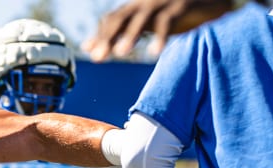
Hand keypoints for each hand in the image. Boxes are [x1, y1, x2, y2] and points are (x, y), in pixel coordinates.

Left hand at [83, 0, 237, 61]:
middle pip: (122, 18)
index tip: (90, 53)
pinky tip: (154, 53)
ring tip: (121, 53)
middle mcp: (147, 2)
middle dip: (108, 37)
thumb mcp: (149, 22)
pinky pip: (168, 21)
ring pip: (143, 17)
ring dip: (131, 35)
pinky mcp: (182, 5)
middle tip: (98, 58)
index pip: (113, 20)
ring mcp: (164, 2)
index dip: (101, 35)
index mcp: (138, 6)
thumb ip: (124, 32)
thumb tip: (90, 47)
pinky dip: (160, 38)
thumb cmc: (178, 12)